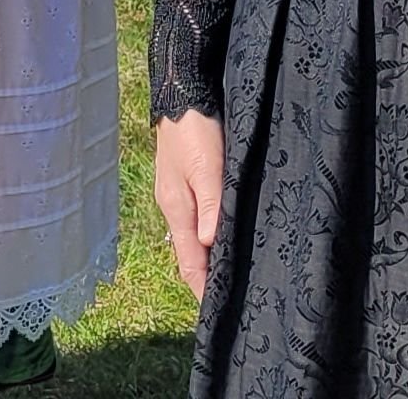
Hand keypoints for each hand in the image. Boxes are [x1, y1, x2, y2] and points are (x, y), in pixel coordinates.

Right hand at [152, 110, 225, 295]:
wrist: (183, 93)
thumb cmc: (194, 129)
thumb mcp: (205, 165)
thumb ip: (210, 203)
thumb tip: (211, 243)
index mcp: (177, 209)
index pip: (190, 262)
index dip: (203, 289)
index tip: (218, 314)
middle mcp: (176, 208)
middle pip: (191, 256)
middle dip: (207, 281)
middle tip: (232, 304)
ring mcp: (180, 197)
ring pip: (196, 240)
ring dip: (211, 261)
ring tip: (231, 281)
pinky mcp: (189, 185)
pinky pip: (200, 223)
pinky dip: (212, 240)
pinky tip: (225, 242)